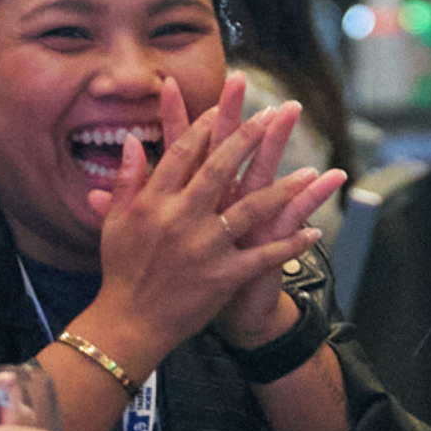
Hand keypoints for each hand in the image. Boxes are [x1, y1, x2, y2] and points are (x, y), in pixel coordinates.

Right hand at [83, 74, 329, 365]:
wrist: (129, 323)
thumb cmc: (122, 271)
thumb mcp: (116, 223)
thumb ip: (126, 180)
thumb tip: (131, 141)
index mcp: (154, 202)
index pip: (182, 153)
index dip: (204, 126)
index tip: (222, 106)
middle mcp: (180, 218)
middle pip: (219, 169)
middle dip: (248, 138)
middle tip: (272, 114)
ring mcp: (205, 247)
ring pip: (252, 208)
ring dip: (284, 189)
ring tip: (311, 171)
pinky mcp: (224, 275)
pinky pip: (264, 255)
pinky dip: (290, 244)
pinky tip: (313, 231)